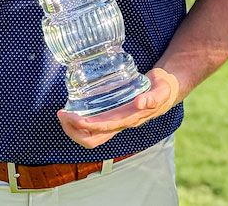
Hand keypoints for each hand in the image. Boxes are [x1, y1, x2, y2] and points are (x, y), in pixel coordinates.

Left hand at [57, 68, 180, 149]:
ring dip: (74, 129)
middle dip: (74, 131)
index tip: (72, 115)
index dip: (86, 124)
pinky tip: (74, 110)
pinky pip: (94, 127)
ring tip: (63, 114)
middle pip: (93, 139)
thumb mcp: (161, 90)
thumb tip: (140, 102)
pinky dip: (80, 122)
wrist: (166, 89)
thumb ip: (152, 97)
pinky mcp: (114, 117)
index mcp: (130, 119)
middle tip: (62, 115)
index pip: (104, 128)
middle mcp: (121, 124)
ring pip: (91, 136)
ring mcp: (116, 122)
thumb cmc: (163, 89)